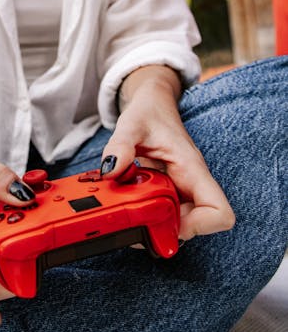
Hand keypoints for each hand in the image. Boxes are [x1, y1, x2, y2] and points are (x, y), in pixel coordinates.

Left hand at [101, 68, 234, 239]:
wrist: (153, 103)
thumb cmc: (149, 111)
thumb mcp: (131, 125)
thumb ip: (120, 146)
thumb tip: (110, 170)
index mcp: (192, 169)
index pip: (219, 213)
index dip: (198, 227)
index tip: (167, 221)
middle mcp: (192, 183)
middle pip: (198, 225)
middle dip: (168, 228)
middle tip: (139, 218)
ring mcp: (182, 189)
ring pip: (180, 222)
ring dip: (156, 222)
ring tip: (131, 208)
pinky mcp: (170, 190)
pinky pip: (165, 211)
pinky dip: (148, 212)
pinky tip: (129, 201)